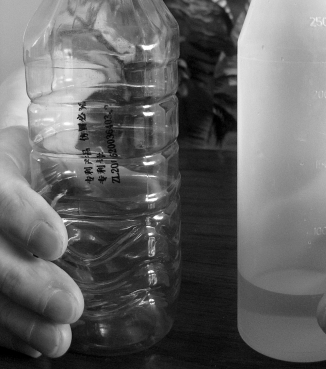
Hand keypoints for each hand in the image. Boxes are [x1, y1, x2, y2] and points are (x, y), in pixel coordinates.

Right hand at [0, 126, 83, 357]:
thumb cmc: (30, 154)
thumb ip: (84, 169)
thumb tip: (142, 185)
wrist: (1, 164)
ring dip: (20, 320)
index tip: (57, 244)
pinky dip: (7, 330)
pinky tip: (34, 344)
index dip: (24, 221)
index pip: (2, 197)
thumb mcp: (51, 149)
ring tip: (58, 340)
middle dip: (28, 286)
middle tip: (70, 307)